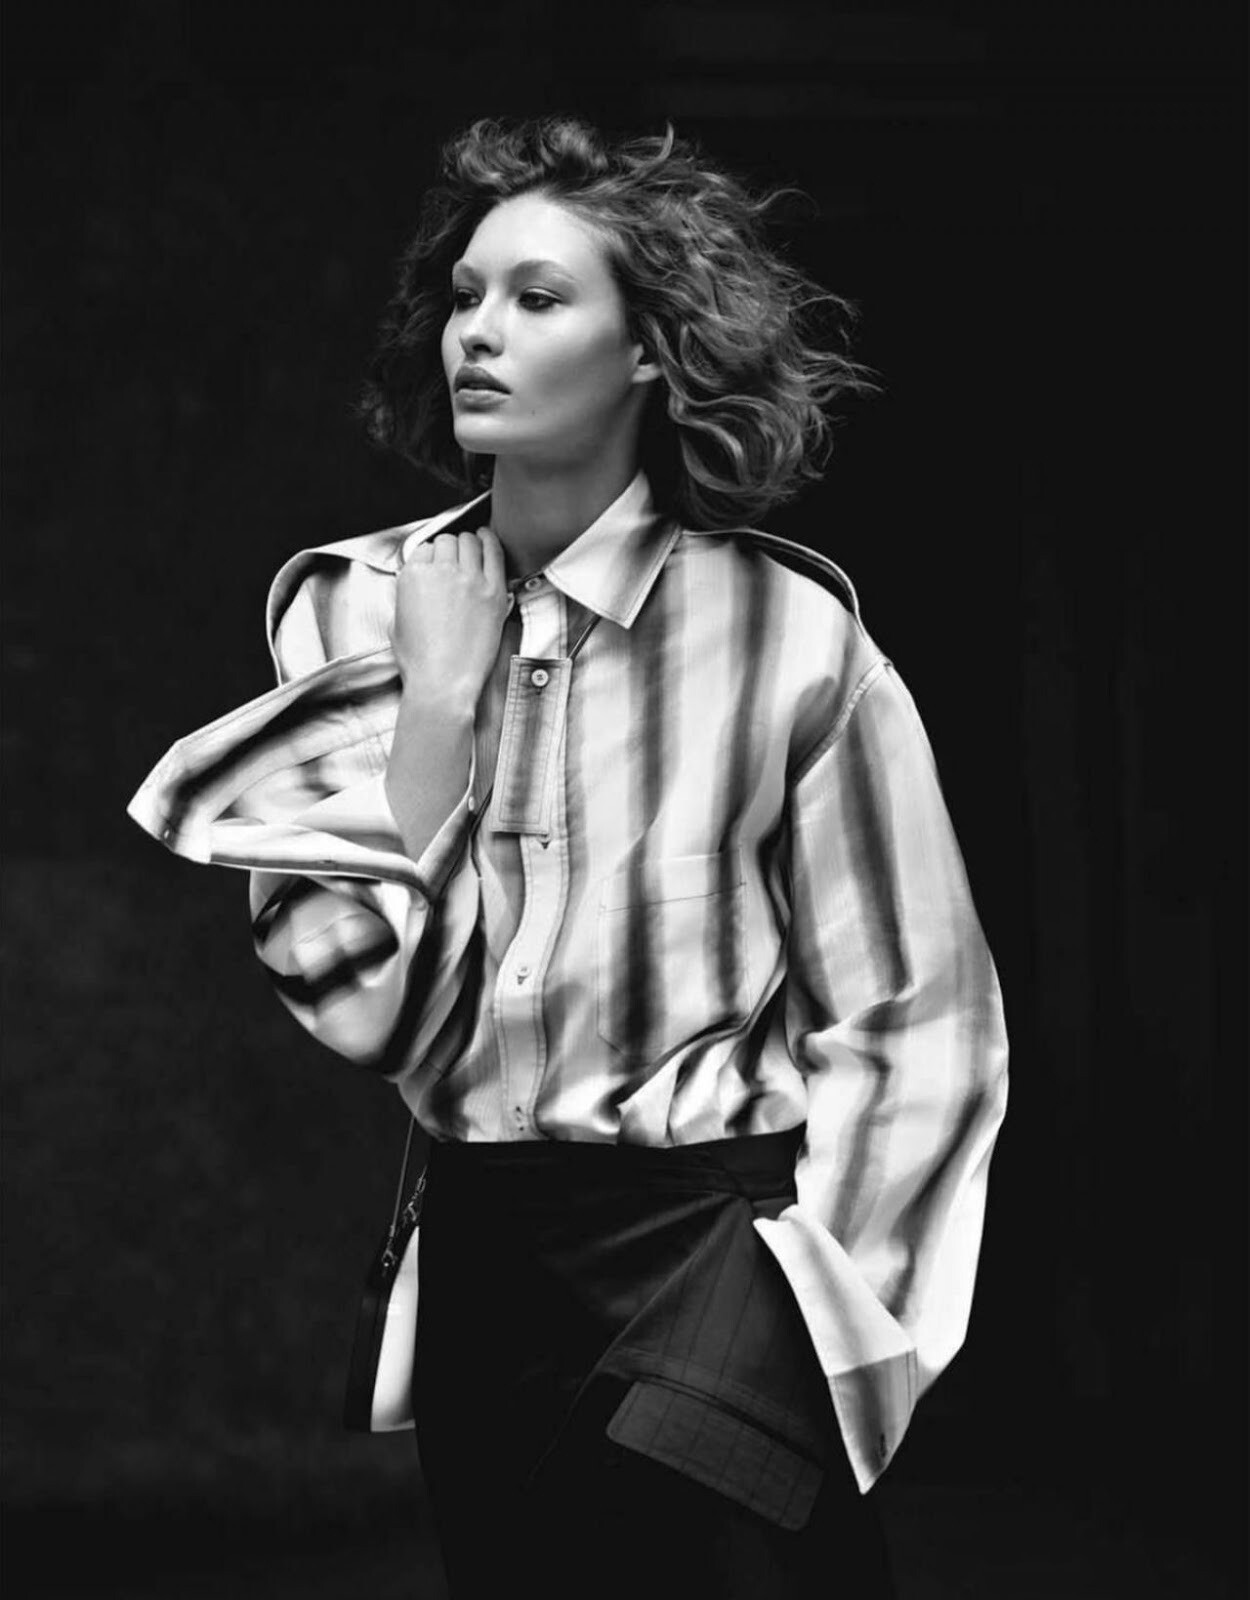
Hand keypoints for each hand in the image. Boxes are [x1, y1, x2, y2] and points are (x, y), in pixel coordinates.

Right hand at [390, 527, 509, 708]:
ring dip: (467, 544)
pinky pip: (493, 551)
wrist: (443, 682)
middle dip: (449, 550)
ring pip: (468, 541)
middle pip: (446, 542)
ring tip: (470, 551)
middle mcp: (440, 571)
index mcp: (413, 577)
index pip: (424, 549)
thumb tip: (416, 585)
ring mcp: (469, 579)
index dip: (431, 557)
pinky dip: (489, 540)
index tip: (436, 565)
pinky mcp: (493, 591)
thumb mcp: (396, 622)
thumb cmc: (419, 661)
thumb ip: (406, 596)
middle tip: (454, 562)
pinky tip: (487, 538)